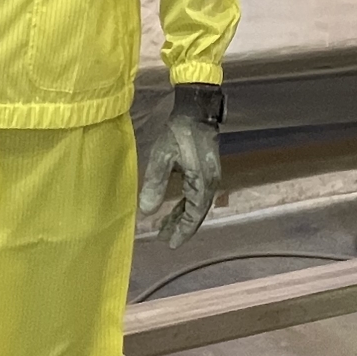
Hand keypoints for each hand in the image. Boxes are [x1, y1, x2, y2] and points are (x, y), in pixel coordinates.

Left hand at [139, 85, 222, 247]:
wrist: (197, 110)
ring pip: (196, 204)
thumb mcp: (162, 158)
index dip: (182, 231)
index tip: (170, 244)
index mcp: (202, 183)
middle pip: (196, 213)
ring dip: (181, 216)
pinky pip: (196, 195)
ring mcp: (210, 177)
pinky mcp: (206, 170)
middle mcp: (210, 183)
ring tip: (164, 227)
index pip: (193, 215)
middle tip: (163, 238)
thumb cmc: (178, 133)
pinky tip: (175, 206)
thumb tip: (146, 212)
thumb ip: (154, 185)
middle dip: (180, 227)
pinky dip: (185, 204)